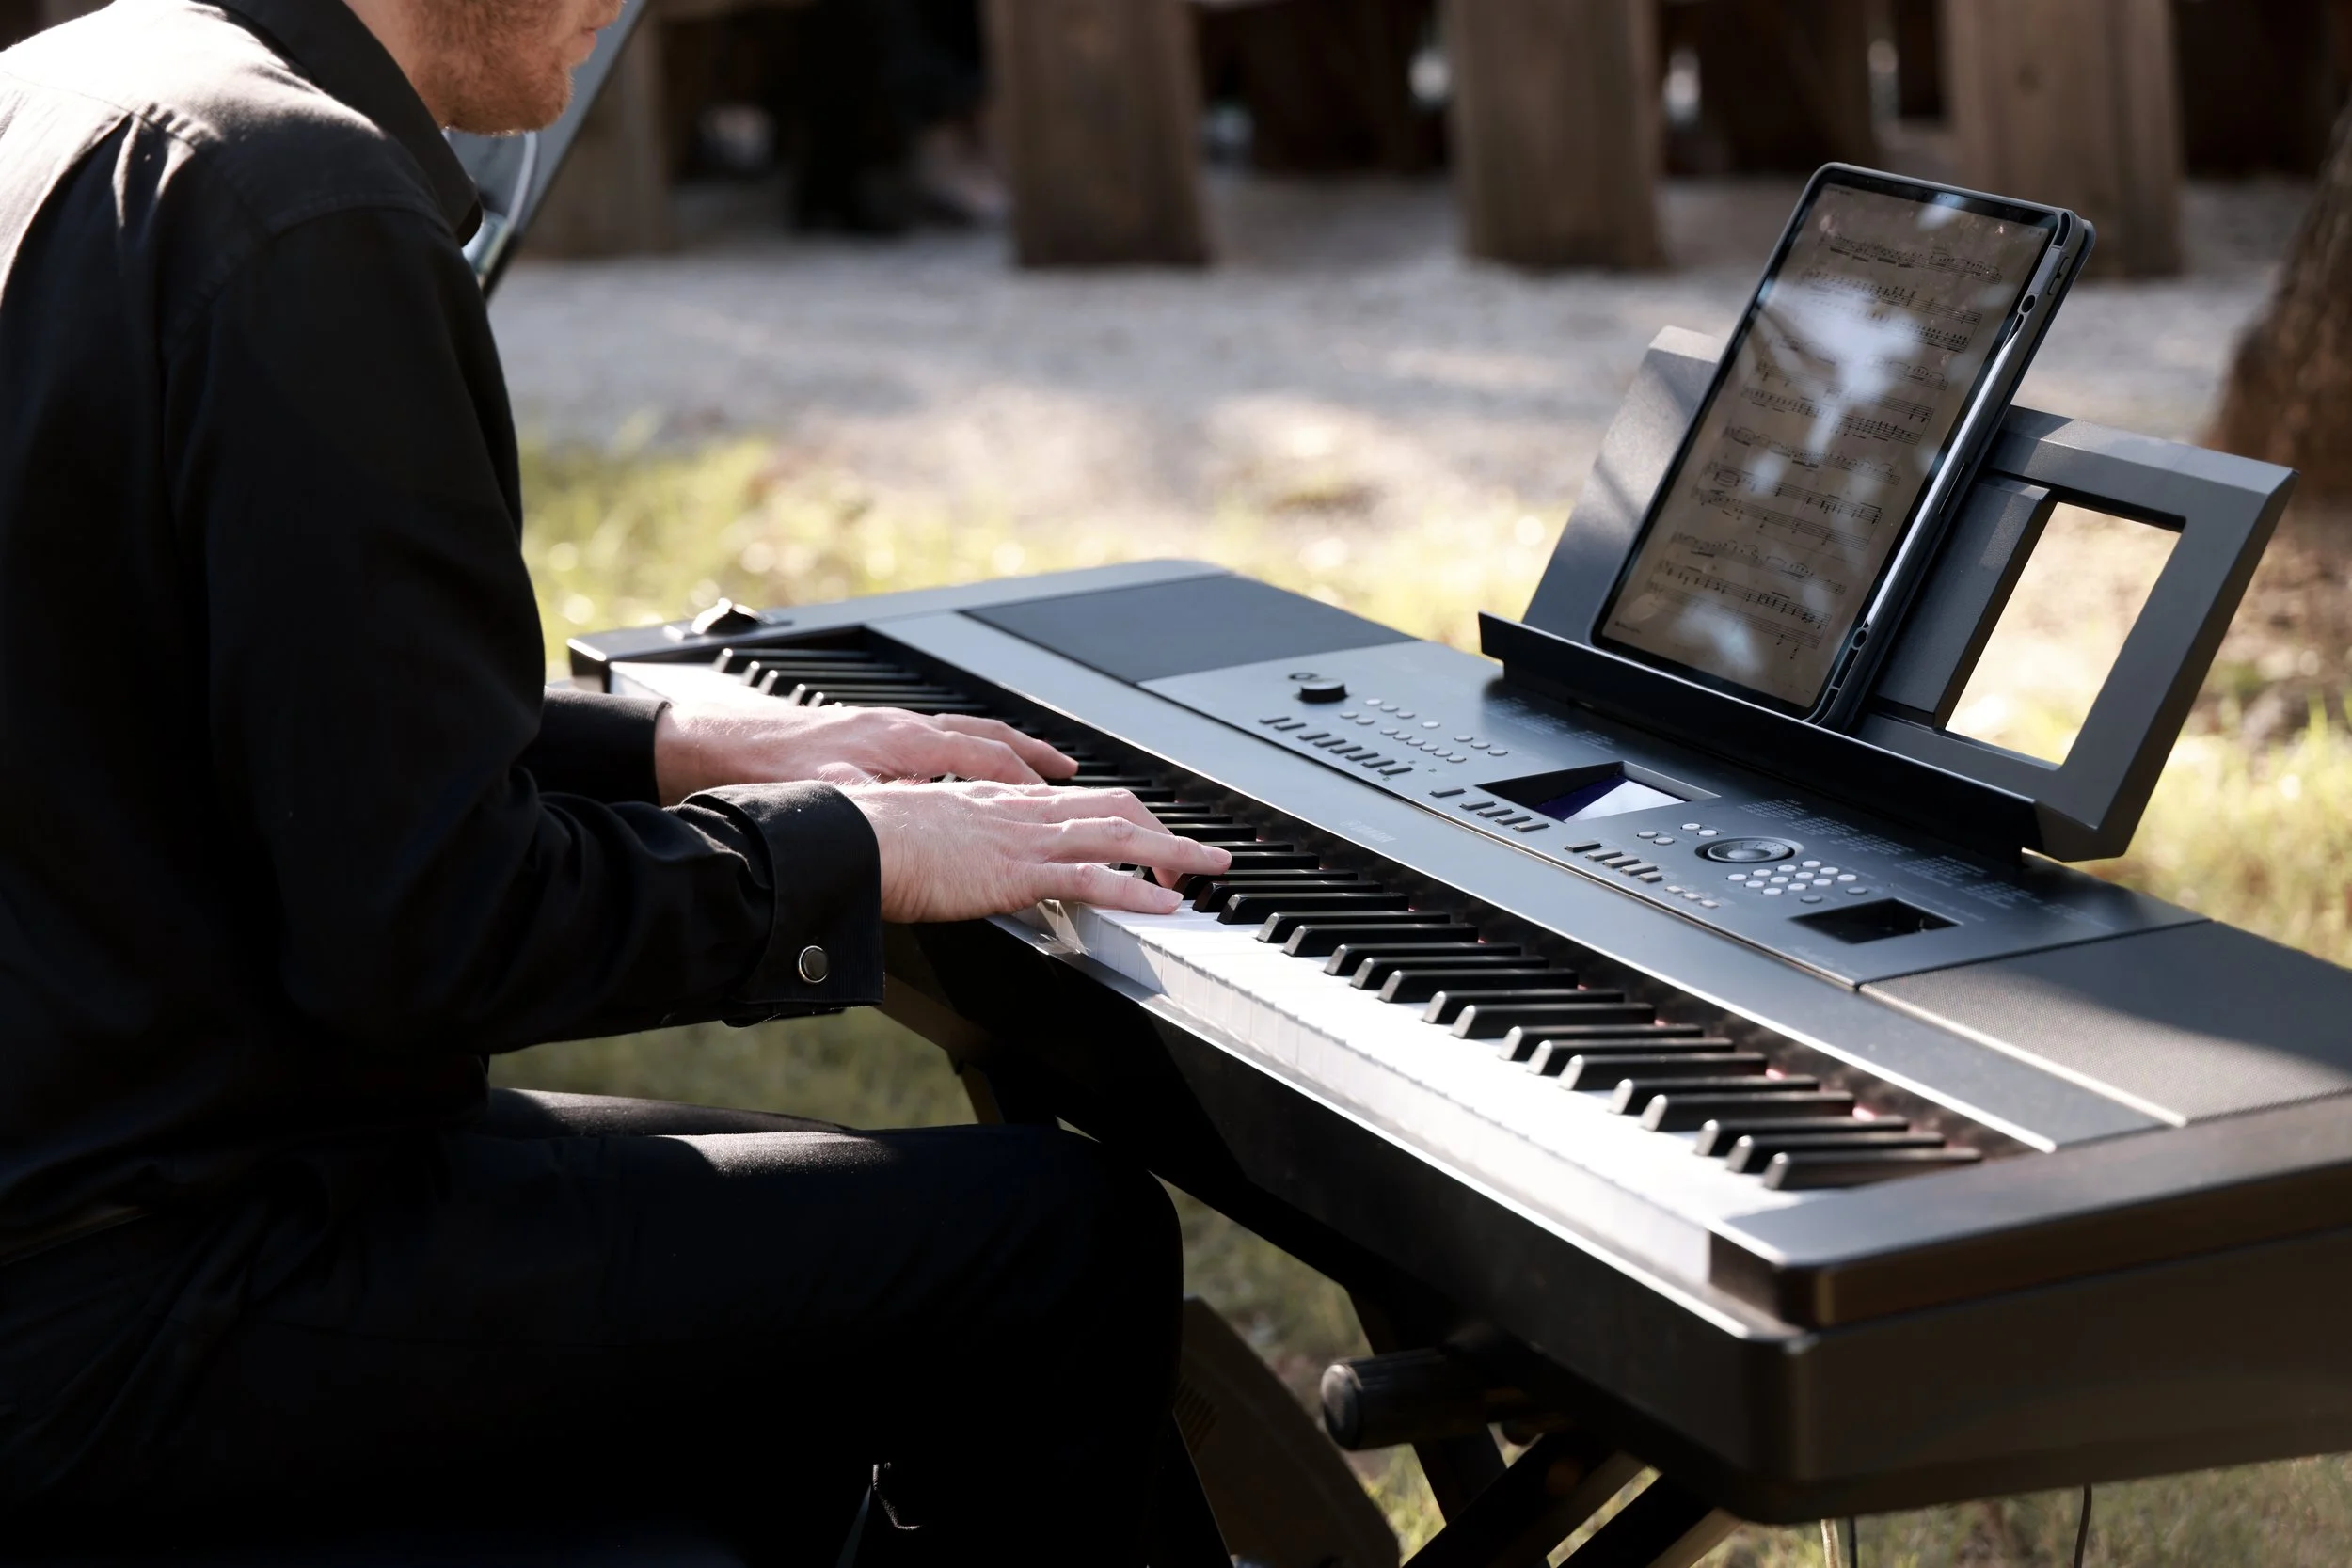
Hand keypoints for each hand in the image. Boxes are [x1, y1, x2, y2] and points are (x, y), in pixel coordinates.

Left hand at [655, 703, 1076, 803]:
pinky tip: (968, 771)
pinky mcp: (868, 735)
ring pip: (965, 734)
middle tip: (1070, 774)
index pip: (986, 760)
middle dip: (1033, 759)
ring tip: (1038, 766)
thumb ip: (882, 817)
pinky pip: (938, 738)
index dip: (1027, 782)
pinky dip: (967, 752)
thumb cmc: (769, 772)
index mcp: (901, 742)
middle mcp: (901, 728)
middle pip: (987, 740)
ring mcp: (887, 729)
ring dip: (1006, 751)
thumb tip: (920, 836)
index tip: (1061, 800)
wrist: (716, 747)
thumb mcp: (833, 803)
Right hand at [848, 781, 1232, 922]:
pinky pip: (1092, 879)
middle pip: (1114, 809)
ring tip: (1209, 871)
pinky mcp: (1017, 872)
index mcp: (1000, 804)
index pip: (1077, 802)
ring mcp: (1024, 840)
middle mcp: (1022, 813)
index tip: (1149, 834)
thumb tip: (960, 864)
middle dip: (1165, 832)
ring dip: (1173, 854)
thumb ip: (955, 846)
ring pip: (1119, 836)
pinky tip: (1167, 904)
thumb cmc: (872, 842)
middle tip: (1199, 856)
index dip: (1122, 816)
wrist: (849, 837)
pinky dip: (1136, 891)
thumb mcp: (925, 836)